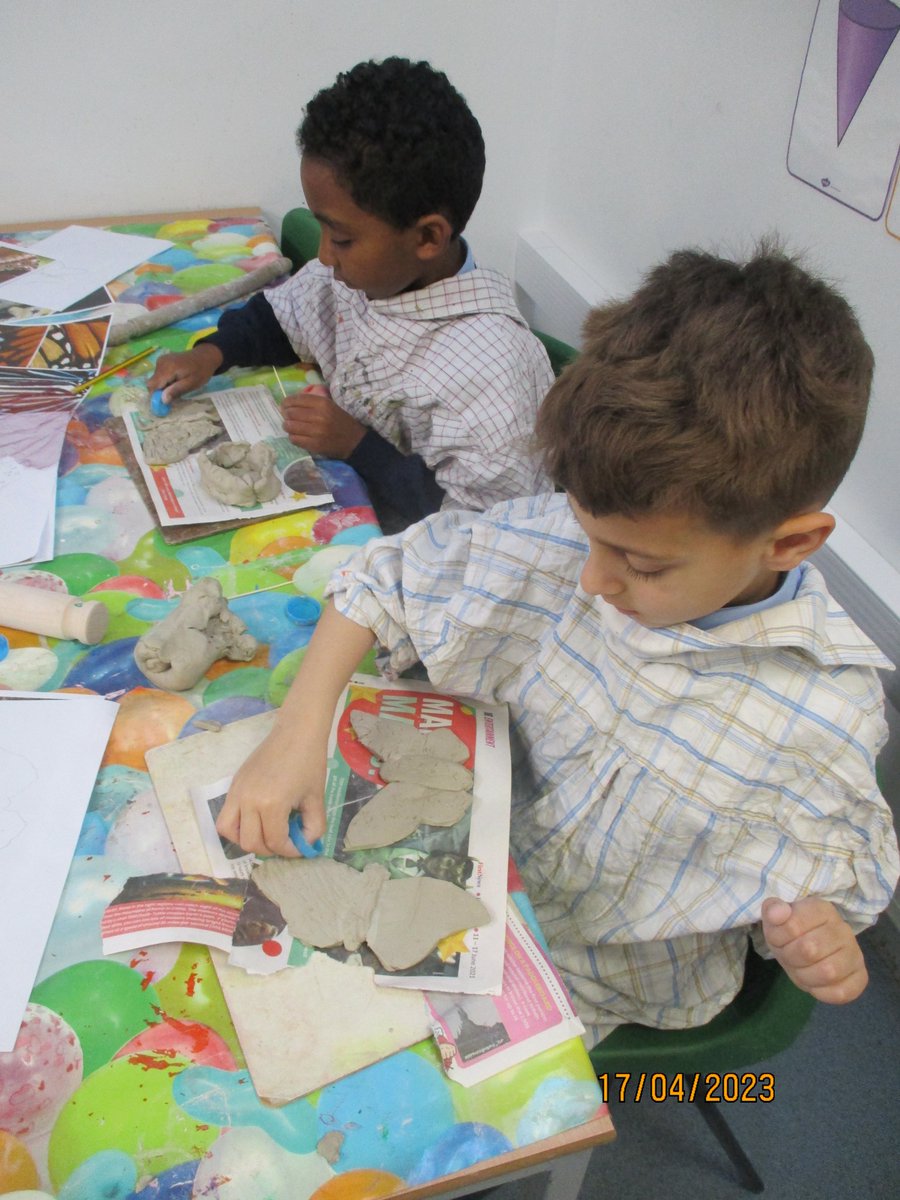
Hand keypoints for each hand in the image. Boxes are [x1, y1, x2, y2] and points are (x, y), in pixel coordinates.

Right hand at [147, 345, 222, 403]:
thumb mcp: (192, 384)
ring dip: (164, 387)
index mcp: (167, 367)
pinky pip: (159, 375)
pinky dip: (165, 381)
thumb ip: (177, 391)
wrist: (205, 356)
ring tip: (178, 385)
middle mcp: (160, 362)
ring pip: (155, 380)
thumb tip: (163, 400)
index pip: (152, 385)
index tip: (166, 402)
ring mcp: (160, 361)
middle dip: (161, 392)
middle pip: (153, 383)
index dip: (156, 395)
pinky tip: (176, 380)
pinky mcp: (162, 361)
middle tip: (175, 394)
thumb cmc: (201, 371)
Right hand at [216, 726, 326, 857]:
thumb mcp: (316, 798)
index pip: (274, 841)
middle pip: (250, 842)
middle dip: (269, 849)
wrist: (296, 732)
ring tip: (264, 834)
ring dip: (246, 840)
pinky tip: (255, 822)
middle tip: (284, 842)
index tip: (300, 846)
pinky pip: (225, 816)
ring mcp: (237, 792)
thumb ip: (313, 827)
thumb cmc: (310, 763)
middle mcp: (248, 800)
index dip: (289, 850)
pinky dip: (236, 827)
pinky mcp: (233, 785)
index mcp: (271, 804)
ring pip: (229, 832)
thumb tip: (305, 845)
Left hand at [281, 385, 365, 457]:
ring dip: (288, 426)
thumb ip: (311, 403)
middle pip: (291, 413)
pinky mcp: (314, 445)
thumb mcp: (330, 405)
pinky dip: (293, 437)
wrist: (355, 442)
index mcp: (323, 403)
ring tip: (291, 427)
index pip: (296, 399)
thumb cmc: (341, 421)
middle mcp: (319, 416)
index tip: (284, 405)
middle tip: (287, 417)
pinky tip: (297, 436)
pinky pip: (295, 439)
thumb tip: (288, 403)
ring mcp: (316, 432)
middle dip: (286, 414)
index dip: (287, 402)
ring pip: (290, 426)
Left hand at [762, 896, 867, 1003]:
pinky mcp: (860, 977)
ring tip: (801, 969)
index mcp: (822, 909)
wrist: (809, 950)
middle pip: (809, 950)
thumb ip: (773, 911)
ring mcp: (855, 953)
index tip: (779, 939)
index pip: (793, 926)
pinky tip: (815, 983)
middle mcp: (843, 929)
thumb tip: (777, 912)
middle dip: (791, 958)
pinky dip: (821, 992)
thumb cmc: (792, 933)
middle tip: (789, 956)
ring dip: (805, 976)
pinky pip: (841, 992)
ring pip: (828, 972)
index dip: (778, 938)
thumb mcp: (776, 920)